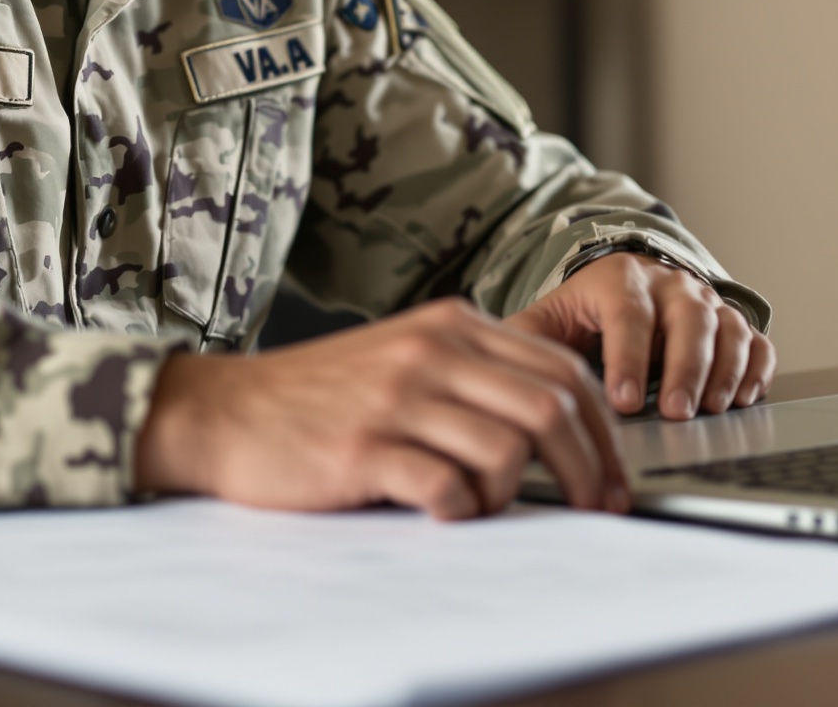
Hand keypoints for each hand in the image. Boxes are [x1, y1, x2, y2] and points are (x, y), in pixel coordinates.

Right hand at [133, 299, 629, 520]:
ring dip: (512, 494)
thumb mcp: (404, 360)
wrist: (224, 411)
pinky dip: (460, 509)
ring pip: (509, 449)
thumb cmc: (317, 396)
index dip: (604, 429)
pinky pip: (447, 486)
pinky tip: (441, 512)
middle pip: (552, 407)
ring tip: (480, 505)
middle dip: (589, 468)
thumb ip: (470, 377)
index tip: (614, 474)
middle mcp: (434, 352)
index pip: (562, 369)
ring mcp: (400, 397)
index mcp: (452, 325)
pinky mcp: (366, 447)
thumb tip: (552, 430)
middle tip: (595, 509)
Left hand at [506, 252, 774, 419]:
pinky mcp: (732, 324)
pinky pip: (757, 342)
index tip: (623, 400)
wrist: (624, 288)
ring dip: (724, 371)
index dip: (628, 357)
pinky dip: (757, 369)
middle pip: (689, 317)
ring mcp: (706, 303)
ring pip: (728, 328)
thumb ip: (524, 341)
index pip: (628, 313)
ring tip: (710, 410)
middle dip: (685, 367)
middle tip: (675, 412)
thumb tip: (494, 366)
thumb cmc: (584, 314)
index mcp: (619, 279)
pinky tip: (743, 398)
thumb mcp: (548, 321)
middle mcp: (669, 285)